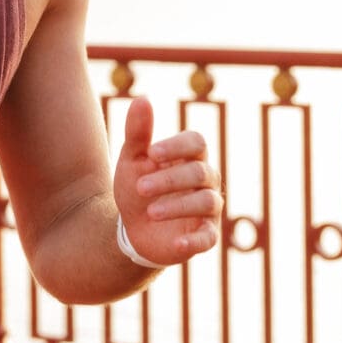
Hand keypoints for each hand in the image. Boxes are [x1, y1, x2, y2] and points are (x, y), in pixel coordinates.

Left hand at [115, 100, 220, 268]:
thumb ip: (138, 132)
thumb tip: (141, 98)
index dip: (177, 146)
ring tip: (150, 212)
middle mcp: (206, 180)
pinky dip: (195, 241)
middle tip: (140, 187)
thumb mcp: (132, 159)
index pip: (197, 142)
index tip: (152, 153)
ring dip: (177, 206)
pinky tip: (178, 244)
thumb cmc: (138, 186)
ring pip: (206, 202)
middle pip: (199, 172)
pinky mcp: (205, 235)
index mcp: (191, 157)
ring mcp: (208, 209)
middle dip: (169, 179)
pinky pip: (209, 238)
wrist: (133, 228)